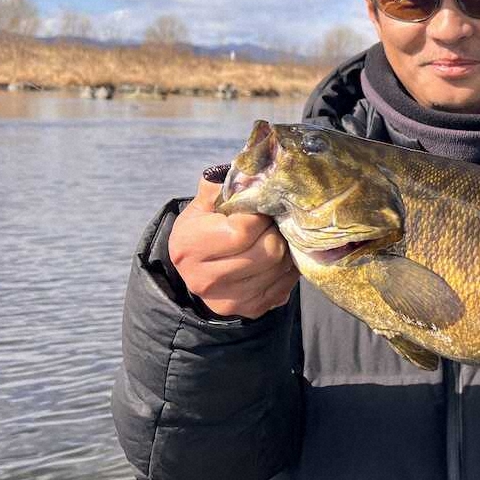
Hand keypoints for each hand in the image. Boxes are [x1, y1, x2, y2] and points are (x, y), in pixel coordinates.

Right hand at [167, 174, 299, 318]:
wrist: (197, 270)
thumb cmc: (203, 230)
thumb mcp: (203, 206)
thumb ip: (221, 186)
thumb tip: (248, 169)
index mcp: (191, 247)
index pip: (244, 230)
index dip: (260, 215)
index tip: (260, 210)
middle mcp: (206, 279)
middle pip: (268, 251)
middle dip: (276, 232)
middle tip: (272, 224)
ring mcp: (229, 300)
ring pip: (281, 268)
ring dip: (286, 249)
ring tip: (276, 238)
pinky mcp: (250, 310)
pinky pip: (286, 285)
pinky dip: (288, 268)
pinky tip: (278, 257)